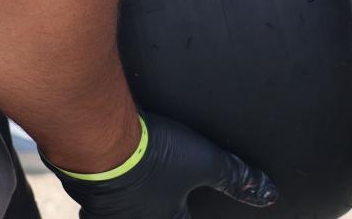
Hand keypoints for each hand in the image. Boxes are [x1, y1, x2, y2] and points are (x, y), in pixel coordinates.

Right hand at [45, 112, 278, 218]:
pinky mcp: (84, 189)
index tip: (183, 211)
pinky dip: (103, 193)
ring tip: (134, 193)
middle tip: (163, 201)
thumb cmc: (150, 156)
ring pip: (118, 215)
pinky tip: (107, 177)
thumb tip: (267, 194)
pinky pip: (95, 201)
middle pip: (151, 217)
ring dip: (127, 207)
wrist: (97, 139)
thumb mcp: (206, 162)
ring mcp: (105, 210)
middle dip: (157, 209)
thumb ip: (236, 177)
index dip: (187, 215)